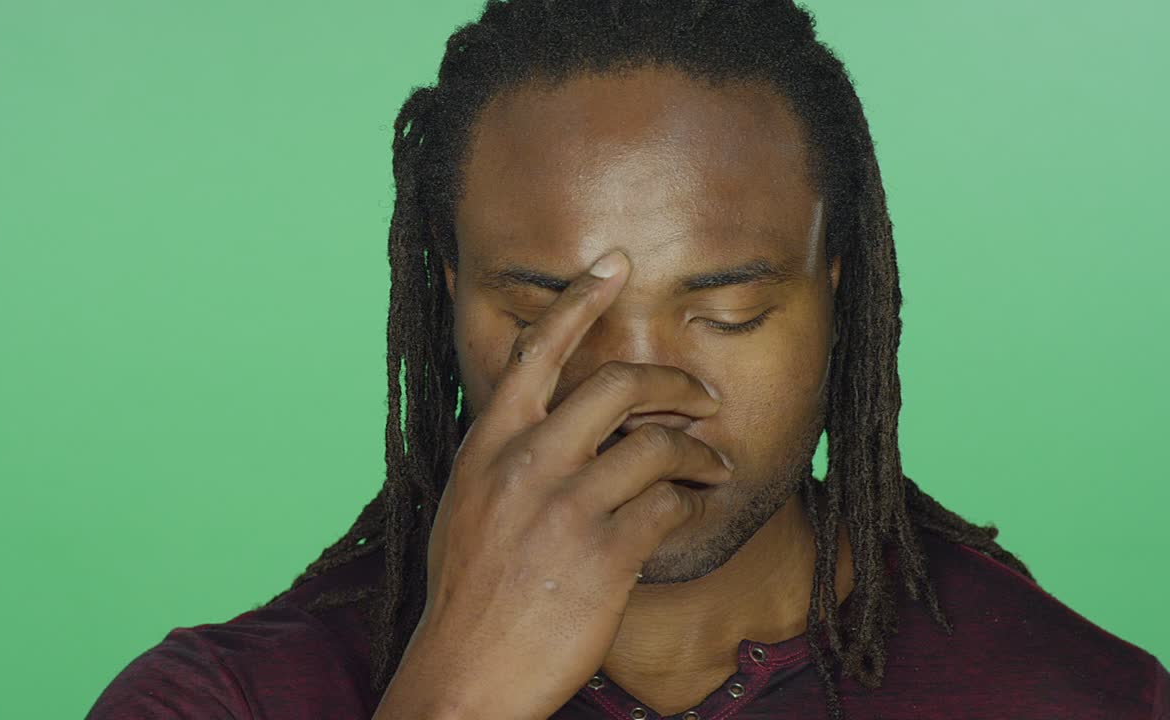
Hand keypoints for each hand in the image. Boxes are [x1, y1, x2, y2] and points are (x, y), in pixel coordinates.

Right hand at [374, 250, 731, 719]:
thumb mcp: (466, 505)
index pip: (537, 352)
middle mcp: (525, 463)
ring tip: (716, 462)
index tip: (616, 262)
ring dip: (698, 449)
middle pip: (616, 384)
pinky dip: (686, 505)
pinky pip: (667, 508)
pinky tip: (688, 512)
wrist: (464, 675)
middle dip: (671, 381)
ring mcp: (565, 507)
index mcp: (488, 445)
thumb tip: (543, 423)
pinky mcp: (604, 556)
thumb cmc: (465, 593)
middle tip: (701, 394)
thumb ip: (504, 456)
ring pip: (656, 444)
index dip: (580, 299)